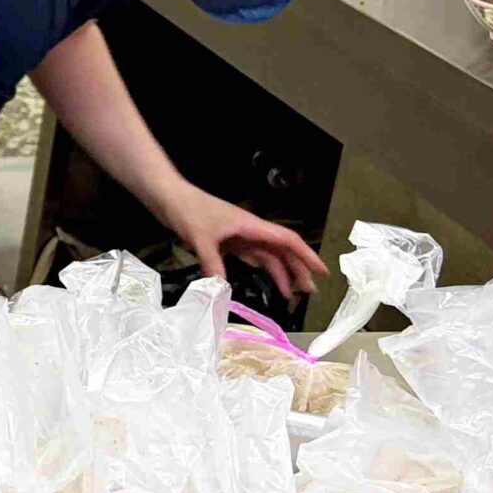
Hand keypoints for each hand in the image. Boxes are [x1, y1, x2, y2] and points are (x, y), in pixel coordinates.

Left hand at [161, 186, 327, 299]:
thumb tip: (221, 289)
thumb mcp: (200, 238)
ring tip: (289, 295)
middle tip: (308, 292)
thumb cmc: (188, 210)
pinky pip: (250, 257)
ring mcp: (240, 236)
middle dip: (298, 270)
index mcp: (252, 226)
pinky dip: (260, 269)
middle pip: (282, 251)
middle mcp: (250, 231)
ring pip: (268, 256)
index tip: (322, 272)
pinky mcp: (227, 241)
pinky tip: (266, 283)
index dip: (307, 256)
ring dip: (280, 273)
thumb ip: (212, 263)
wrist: (169, 197)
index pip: (288, 241)